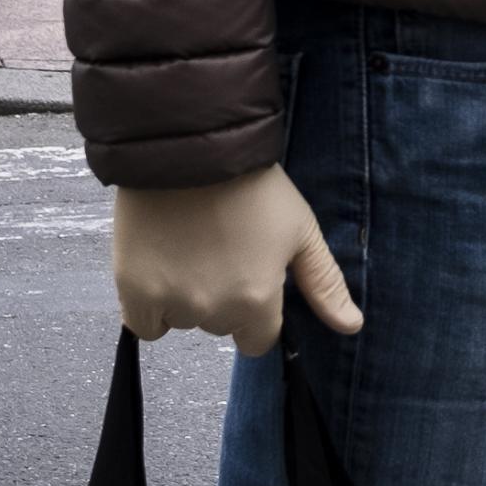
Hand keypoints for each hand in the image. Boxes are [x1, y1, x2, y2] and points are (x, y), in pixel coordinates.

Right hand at [112, 165, 363, 356]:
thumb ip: (324, 283)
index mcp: (257, 300)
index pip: (258, 340)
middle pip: (219, 325)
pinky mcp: (133, 289)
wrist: (187, 145)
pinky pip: (144, 323)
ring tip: (188, 244)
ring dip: (185, 296)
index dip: (255, 310)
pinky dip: (150, 306)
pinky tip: (159, 268)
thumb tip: (352, 327)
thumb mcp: (300, 228)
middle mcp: (214, 311)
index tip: (246, 274)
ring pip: (182, 320)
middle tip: (217, 247)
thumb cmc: (250, 184)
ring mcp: (171, 302)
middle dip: (221, 297)